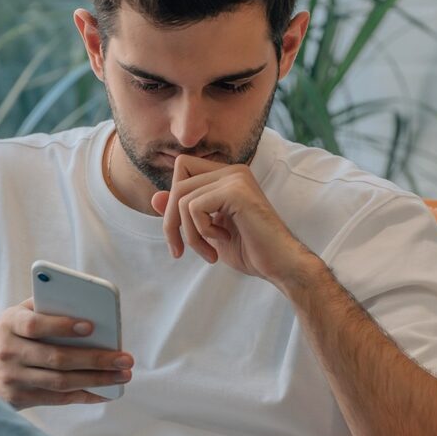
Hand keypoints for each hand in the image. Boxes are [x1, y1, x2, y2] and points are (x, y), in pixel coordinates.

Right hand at [0, 298, 133, 409]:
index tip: (91, 326)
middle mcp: (9, 352)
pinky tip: (106, 391)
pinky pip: (58, 399)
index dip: (61, 326)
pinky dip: (84, 395)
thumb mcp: (15, 315)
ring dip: (96, 380)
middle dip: (95, 359)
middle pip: (56, 358)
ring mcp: (13, 379)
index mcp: (10, 324)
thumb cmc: (7, 335)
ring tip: (123, 375)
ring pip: (61, 382)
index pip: (35, 325)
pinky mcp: (19, 400)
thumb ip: (43, 307)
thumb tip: (85, 305)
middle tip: (125, 358)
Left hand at [150, 155, 312, 286]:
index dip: (173, 202)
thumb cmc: (251, 250)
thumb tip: (154, 197)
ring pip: (183, 197)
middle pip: (178, 183)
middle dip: (172, 222)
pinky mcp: (236, 191)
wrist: (282, 265)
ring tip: (209, 252)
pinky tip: (223, 241)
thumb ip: (184, 212)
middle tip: (181, 250)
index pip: (182, 171)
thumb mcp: (208, 231)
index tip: (180, 235)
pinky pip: (194, 207)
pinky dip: (200, 231)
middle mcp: (232, 170)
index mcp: (228, 176)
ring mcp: (235, 177)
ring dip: (189, 233)